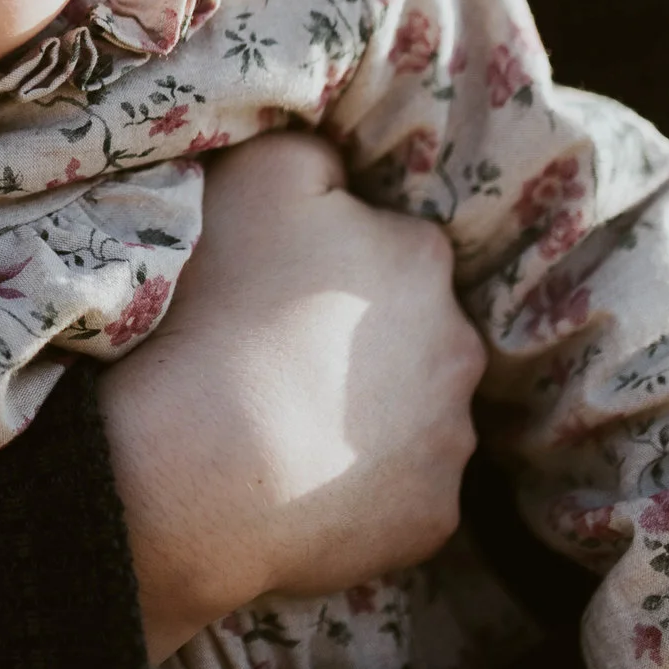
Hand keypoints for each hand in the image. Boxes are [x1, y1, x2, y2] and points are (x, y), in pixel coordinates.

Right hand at [100, 131, 484, 658]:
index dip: (332, 258)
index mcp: (422, 257)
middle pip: (414, 330)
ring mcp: (451, 440)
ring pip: (414, 413)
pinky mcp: (433, 517)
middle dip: (364, 339)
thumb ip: (312, 151)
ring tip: (285, 420)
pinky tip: (301, 479)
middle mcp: (461, 346)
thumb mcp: (256, 174)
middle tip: (282, 351)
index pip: (391, 243)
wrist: (207, 459)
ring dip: (367, 414)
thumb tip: (337, 164)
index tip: (281, 281)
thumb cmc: (227, 304)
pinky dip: (360, 487)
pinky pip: (402, 492)